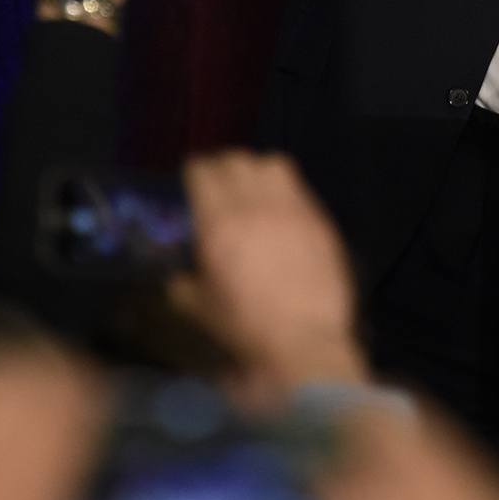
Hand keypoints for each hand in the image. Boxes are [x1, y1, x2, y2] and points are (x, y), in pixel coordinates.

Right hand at [170, 152, 364, 395]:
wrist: (304, 339)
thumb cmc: (247, 327)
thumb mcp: (203, 310)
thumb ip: (184, 288)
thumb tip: (179, 281)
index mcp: (219, 224)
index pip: (203, 173)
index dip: (195, 172)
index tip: (192, 180)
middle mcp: (255, 207)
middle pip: (236, 160)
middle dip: (222, 167)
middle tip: (219, 183)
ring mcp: (292, 210)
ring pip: (271, 164)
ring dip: (256, 170)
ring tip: (253, 188)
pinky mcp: (319, 220)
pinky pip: (299, 188)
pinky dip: (284, 190)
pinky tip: (281, 211)